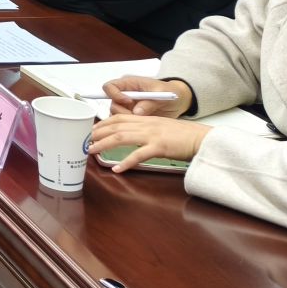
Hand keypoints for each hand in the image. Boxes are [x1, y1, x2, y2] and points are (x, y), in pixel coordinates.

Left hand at [88, 112, 209, 172]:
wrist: (203, 138)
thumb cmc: (184, 135)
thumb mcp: (161, 127)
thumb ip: (146, 129)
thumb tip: (132, 135)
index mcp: (146, 119)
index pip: (117, 118)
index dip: (101, 124)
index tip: (90, 130)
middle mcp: (146, 124)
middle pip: (115, 126)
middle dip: (96, 133)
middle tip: (82, 141)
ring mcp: (152, 135)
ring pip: (121, 137)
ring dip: (103, 145)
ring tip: (90, 152)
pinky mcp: (160, 147)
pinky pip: (139, 155)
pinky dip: (126, 162)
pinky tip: (117, 169)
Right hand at [102, 75, 192, 116]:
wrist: (178, 101)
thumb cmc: (169, 91)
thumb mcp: (162, 93)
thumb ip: (149, 102)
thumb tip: (136, 112)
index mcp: (129, 83)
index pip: (110, 86)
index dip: (115, 95)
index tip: (129, 102)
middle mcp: (124, 94)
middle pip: (112, 103)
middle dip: (122, 112)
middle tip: (137, 116)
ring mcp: (127, 106)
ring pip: (116, 115)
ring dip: (127, 120)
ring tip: (142, 121)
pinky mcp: (132, 116)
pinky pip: (124, 123)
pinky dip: (131, 126)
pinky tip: (142, 125)